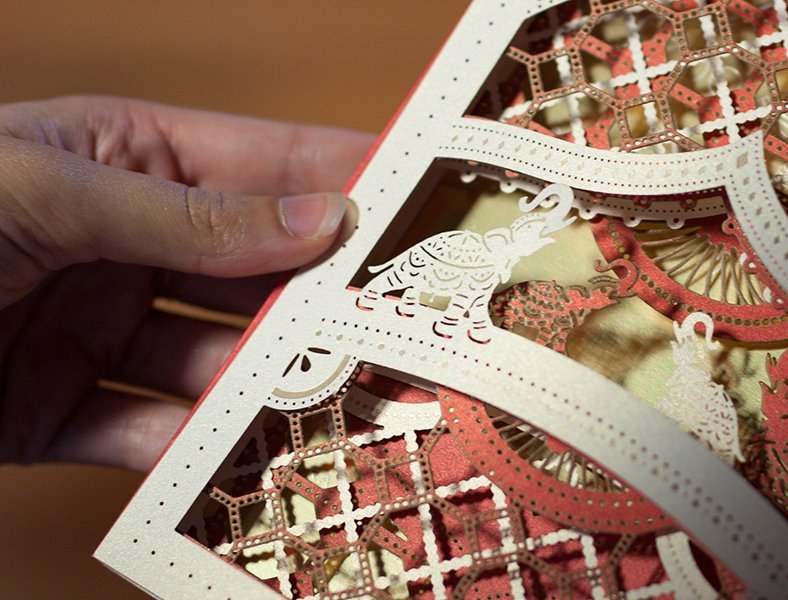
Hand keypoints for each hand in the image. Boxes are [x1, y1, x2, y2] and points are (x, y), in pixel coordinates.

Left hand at [0, 96, 372, 471]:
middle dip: (318, 298)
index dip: (336, 179)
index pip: (256, 166)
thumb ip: (188, 215)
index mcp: (119, 161)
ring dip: (265, 381)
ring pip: (207, 362)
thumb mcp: (51, 193)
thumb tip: (319, 218)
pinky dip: (190, 449)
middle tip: (396, 318)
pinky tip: (243, 452)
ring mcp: (89, 331)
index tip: (417, 204)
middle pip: (248, 275)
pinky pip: (139, 432)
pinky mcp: (52, 410)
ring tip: (336, 394)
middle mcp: (117, 246)